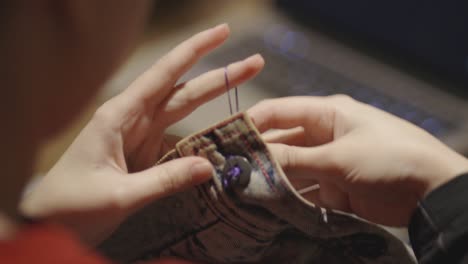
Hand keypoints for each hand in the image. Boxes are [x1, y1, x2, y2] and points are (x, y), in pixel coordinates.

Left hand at [20, 24, 264, 244]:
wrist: (51, 220)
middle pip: (183, 90)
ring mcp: (142, 136)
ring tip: (245, 93)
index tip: (222, 32)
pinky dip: (204, 135)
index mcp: (120, 116)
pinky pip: (181, 138)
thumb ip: (164, 181)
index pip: (164, 75)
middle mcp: (133, 119)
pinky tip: (223, 135)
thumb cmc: (71, 204)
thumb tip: (210, 167)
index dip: (194, 51)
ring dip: (215, 98)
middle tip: (255, 62)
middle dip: (219, 75)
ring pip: (184, 110)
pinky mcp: (147, 154)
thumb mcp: (118, 195)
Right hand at [248, 95, 467, 225]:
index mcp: (327, 113)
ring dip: (271, 177)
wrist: (432, 193)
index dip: (251, 121)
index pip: (279, 111)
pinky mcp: (333, 187)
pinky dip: (288, 196)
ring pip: (290, 167)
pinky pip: (303, 189)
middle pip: (281, 141)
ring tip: (242, 189)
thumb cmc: (391, 158)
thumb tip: (256, 158)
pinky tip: (268, 204)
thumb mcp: (340, 157)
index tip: (225, 137)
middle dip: (258, 154)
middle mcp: (323, 134)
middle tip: (229, 169)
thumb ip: (296, 158)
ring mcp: (327, 161)